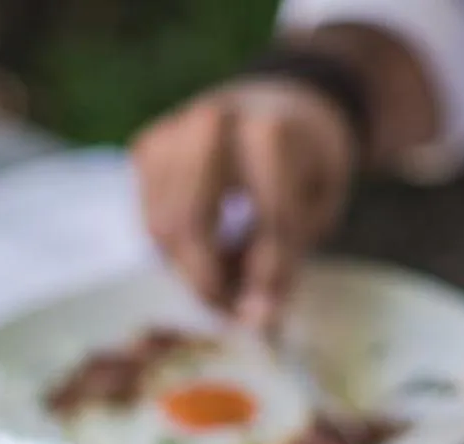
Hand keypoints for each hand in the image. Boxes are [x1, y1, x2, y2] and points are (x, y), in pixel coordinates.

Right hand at [132, 78, 355, 328]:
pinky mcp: (145, 148)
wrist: (277, 103)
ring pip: (161, 227)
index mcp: (271, 129)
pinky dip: (171, 248)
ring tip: (221, 285)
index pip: (267, 216)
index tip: (267, 317)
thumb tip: (254, 320)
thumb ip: (287, 256)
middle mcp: (211, 123)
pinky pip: (148, 218)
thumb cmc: (303, 165)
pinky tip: (202, 249)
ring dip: (188, 269)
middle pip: (191, 223)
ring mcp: (171, 133)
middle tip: (228, 312)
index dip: (268, 274)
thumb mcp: (318, 207)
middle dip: (207, 280)